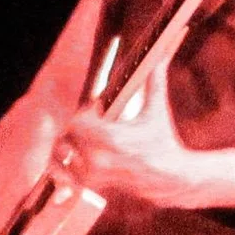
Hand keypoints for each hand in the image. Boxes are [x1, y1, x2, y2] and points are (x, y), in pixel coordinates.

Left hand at [62, 62, 234, 209]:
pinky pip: (67, 177)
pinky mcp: (94, 186)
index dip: (84, 115)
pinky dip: (66, 170)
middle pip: (66, 138)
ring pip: (63, 158)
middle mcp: (99, 159)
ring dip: (69, 148)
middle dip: (75, 130)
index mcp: (112, 138)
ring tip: (82, 143)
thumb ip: (155, 77)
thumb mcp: (157, 109)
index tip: (96, 114)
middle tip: (89, 127)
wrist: (170, 178)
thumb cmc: (163, 141)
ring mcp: (95, 175)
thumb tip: (164, 48)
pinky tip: (74, 163)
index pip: (77, 122)